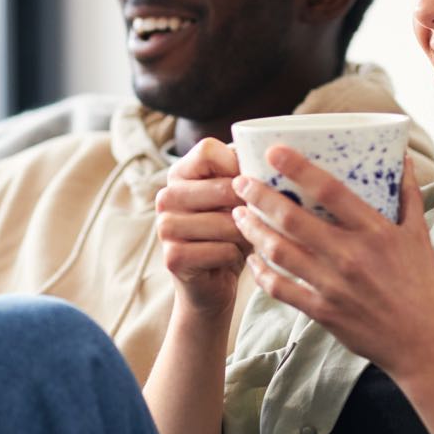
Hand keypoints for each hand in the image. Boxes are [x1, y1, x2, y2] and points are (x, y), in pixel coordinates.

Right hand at [155, 138, 251, 315]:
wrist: (212, 283)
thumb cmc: (231, 233)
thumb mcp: (238, 197)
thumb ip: (246, 173)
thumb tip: (268, 159)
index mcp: (179, 174)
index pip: (209, 150)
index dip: (237, 165)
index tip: (249, 184)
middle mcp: (166, 196)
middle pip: (224, 186)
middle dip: (249, 206)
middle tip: (255, 220)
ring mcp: (165, 226)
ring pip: (227, 221)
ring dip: (246, 234)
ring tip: (243, 240)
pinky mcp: (173, 256)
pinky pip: (223, 250)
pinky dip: (236, 256)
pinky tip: (231, 258)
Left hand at [230, 147, 433, 376]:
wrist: (422, 344)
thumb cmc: (422, 286)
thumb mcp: (420, 236)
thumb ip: (408, 195)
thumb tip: (404, 159)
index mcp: (376, 232)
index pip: (331, 190)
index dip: (298, 168)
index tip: (273, 152)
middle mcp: (351, 256)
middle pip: (293, 219)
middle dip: (260, 197)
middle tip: (240, 182)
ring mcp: (333, 286)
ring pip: (280, 252)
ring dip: (254, 231)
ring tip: (239, 214)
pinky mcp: (322, 312)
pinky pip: (280, 288)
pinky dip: (261, 272)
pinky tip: (252, 259)